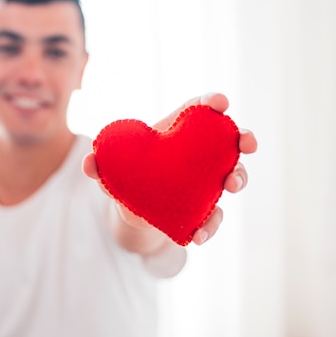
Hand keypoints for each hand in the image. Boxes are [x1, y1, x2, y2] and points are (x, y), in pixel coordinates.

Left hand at [83, 92, 257, 244]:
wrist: (131, 212)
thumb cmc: (125, 177)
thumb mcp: (111, 171)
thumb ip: (101, 165)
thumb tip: (89, 162)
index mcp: (178, 132)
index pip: (200, 110)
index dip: (212, 102)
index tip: (220, 102)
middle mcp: (199, 154)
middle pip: (229, 140)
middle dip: (242, 138)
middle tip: (246, 143)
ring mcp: (206, 181)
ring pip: (233, 174)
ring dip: (239, 177)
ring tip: (232, 184)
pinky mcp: (203, 209)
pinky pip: (214, 215)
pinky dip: (211, 225)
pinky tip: (200, 234)